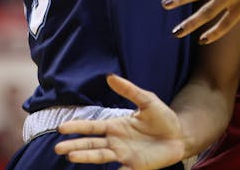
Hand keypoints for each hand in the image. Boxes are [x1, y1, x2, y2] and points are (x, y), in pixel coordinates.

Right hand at [55, 74, 185, 169]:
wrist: (180, 135)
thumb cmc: (163, 118)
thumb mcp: (147, 100)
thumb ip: (129, 90)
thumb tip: (110, 77)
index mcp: (116, 126)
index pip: (93, 127)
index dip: (77, 127)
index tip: (61, 128)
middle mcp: (116, 142)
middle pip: (91, 144)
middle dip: (75, 145)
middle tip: (59, 148)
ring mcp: (124, 155)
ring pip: (101, 156)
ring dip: (87, 157)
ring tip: (72, 156)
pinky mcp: (135, 167)